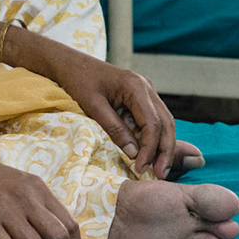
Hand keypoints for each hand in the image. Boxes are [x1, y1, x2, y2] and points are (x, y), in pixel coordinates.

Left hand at [31, 41, 175, 177]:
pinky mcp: (142, 95)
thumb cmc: (79, 81)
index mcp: (136, 86)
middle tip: (160, 174)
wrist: (72, 63)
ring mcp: (146, 89)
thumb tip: (134, 153)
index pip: (152, 123)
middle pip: (166, 122)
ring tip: (159, 168)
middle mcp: (147, 86)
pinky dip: (155, 136)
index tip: (141, 168)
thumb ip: (115, 129)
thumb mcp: (94, 107)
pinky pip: (155, 117)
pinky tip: (150, 153)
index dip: (150, 148)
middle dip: (165, 150)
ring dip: (163, 144)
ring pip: (164, 120)